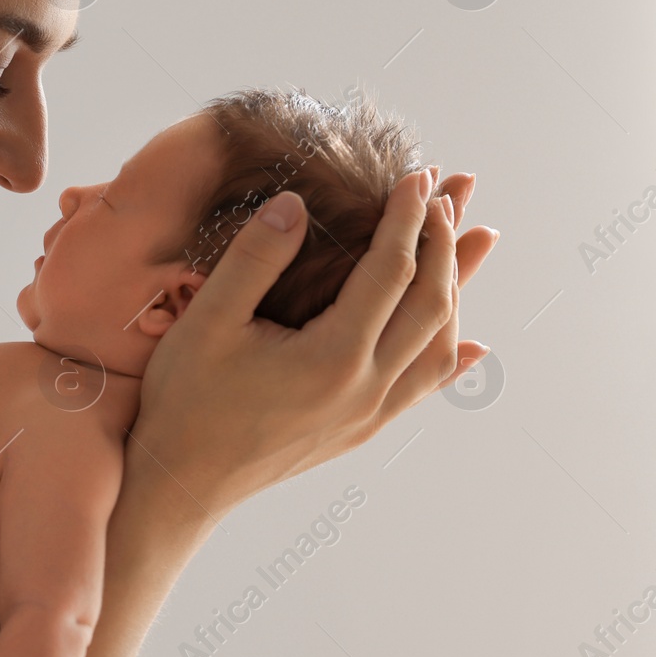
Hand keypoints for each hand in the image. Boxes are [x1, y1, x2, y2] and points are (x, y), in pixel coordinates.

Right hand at [127, 168, 497, 517]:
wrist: (182, 481)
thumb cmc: (186, 399)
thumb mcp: (208, 320)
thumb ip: (254, 258)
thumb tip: (296, 203)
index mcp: (332, 358)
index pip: (390, 272)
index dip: (406, 218)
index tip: (418, 175)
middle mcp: (365, 390)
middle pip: (431, 305)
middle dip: (443, 241)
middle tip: (451, 192)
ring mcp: (368, 415)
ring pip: (437, 345)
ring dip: (458, 288)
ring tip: (473, 241)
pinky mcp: (360, 430)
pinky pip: (423, 387)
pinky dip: (451, 354)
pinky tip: (471, 345)